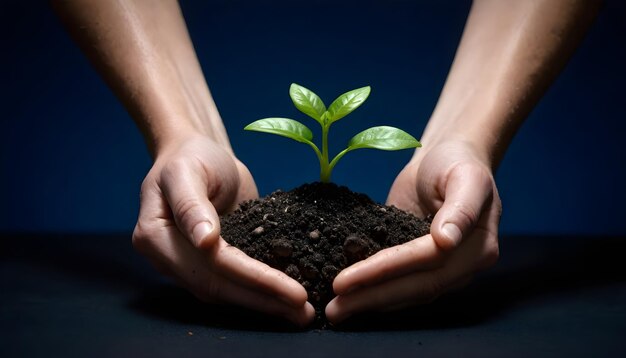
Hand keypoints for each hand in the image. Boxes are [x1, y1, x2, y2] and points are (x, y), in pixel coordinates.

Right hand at [132, 135, 314, 325]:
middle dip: (263, 300)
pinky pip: (236, 283)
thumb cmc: (191, 156)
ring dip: (265, 304)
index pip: (210, 265)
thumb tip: (205, 241)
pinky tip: (288, 300)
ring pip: (227, 292)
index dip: (253, 279)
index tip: (292, 290)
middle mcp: (169, 259)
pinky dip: (262, 292)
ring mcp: (189, 264)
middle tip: (304, 313)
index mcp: (155, 237)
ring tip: (302, 313)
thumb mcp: (187, 171)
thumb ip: (192, 204)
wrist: (198, 153)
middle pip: (219, 287)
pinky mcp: (212, 263)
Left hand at [325, 141, 500, 322]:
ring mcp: (441, 270)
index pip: (426, 263)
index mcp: (478, 247)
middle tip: (332, 310)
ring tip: (335, 311)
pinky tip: (349, 298)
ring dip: (369, 302)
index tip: (345, 280)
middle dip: (371, 298)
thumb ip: (461, 209)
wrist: (445, 156)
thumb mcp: (466, 176)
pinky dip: (373, 291)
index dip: (384, 272)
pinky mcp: (419, 266)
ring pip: (405, 293)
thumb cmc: (457, 162)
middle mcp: (461, 266)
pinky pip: (397, 283)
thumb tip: (446, 241)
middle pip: (415, 287)